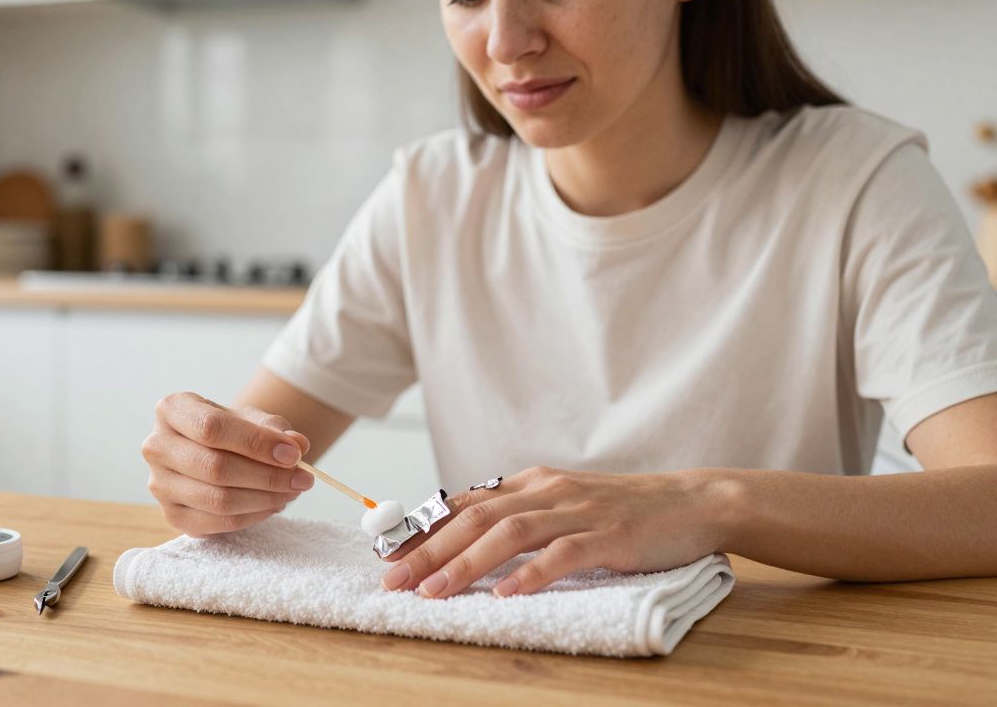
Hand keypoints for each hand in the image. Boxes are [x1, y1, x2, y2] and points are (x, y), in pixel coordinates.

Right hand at [141, 391, 312, 536]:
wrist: (215, 451)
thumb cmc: (234, 430)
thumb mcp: (255, 419)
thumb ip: (275, 429)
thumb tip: (297, 445)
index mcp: (172, 410)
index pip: (212, 428)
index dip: (256, 443)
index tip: (293, 454)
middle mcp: (156, 446)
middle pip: (215, 468)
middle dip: (268, 476)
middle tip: (303, 478)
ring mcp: (160, 484)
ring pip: (218, 499)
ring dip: (265, 499)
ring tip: (292, 491)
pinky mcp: (172, 515)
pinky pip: (218, 522)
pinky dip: (253, 516)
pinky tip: (273, 504)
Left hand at [379, 466, 727, 597]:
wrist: (695, 502)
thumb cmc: (624, 510)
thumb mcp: (563, 504)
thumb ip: (519, 515)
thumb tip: (466, 534)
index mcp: (532, 484)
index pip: (464, 503)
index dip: (422, 526)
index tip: (385, 551)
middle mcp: (548, 491)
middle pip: (475, 518)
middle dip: (427, 549)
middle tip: (392, 579)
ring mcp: (578, 512)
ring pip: (509, 534)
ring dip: (465, 564)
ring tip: (433, 592)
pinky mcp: (610, 535)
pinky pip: (562, 554)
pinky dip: (530, 575)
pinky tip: (505, 595)